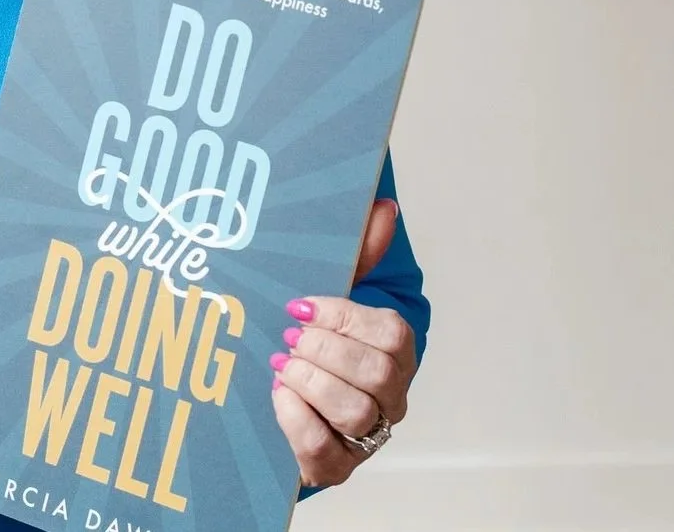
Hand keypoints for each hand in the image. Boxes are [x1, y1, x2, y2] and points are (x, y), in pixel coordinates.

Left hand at [268, 199, 415, 488]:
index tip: (301, 306)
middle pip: (376, 373)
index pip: (389, 333)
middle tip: (288, 338)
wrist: (285, 409)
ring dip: (309, 381)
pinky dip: (295, 416)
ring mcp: (366, 437)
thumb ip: (357, 257)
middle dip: (325, 349)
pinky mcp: (336, 466)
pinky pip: (322, 447)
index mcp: (396, 354)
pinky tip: (277, 395)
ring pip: (353, 411)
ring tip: (282, 366)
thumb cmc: (314, 348)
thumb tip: (382, 207)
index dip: (343, 316)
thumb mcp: (330, 300)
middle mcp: (390, 398)